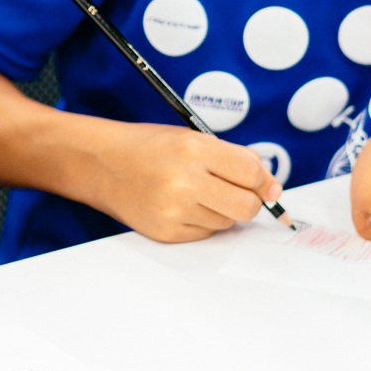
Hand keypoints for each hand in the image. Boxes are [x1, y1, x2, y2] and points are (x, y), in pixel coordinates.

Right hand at [90, 122, 280, 243]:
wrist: (101, 164)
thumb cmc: (148, 147)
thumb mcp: (190, 137)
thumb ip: (232, 157)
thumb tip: (269, 184)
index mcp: (194, 150)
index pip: (251, 172)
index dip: (266, 181)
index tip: (269, 186)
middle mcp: (184, 181)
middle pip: (247, 206)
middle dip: (251, 201)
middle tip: (240, 193)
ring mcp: (174, 210)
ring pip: (227, 222)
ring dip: (223, 210)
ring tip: (198, 192)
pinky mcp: (166, 232)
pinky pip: (205, 234)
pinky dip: (204, 221)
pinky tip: (184, 205)